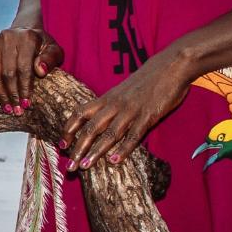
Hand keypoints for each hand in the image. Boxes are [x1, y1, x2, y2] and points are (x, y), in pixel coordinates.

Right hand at [0, 24, 62, 108]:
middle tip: (17, 110)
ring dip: (0, 94)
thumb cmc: (42, 47)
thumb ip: (50, 59)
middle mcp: (8, 37)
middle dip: (12, 94)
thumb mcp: (54, 51)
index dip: (25, 88)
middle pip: (7, 72)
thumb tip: (40, 71)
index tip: (27, 104)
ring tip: (7, 107)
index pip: (24, 67)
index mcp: (27, 37)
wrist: (25, 33)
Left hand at [61, 53, 191, 170]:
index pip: (81, 113)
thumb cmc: (146, 81)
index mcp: (107, 98)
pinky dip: (123, 149)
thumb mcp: (122, 91)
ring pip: (109, 134)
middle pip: (91, 128)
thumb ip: (110, 105)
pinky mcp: (148, 116)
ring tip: (85, 165)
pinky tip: (114, 161)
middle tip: (70, 166)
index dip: (69, 129)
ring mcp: (131, 111)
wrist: (170, 65)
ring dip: (96, 151)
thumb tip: (98, 121)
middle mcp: (115, 105)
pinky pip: (133, 135)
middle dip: (78, 148)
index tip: (61, 144)